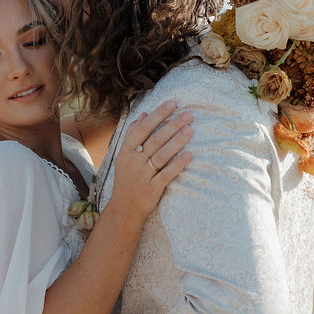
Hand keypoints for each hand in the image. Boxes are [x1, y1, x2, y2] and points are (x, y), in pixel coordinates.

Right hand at [110, 102, 192, 222]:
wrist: (124, 209)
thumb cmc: (127, 180)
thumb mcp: (123, 157)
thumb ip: (132, 135)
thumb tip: (143, 114)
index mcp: (125, 151)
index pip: (142, 129)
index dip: (158, 115)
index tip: (172, 104)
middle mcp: (133, 162)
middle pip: (154, 140)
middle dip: (172, 125)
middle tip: (187, 114)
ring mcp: (143, 176)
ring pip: (161, 155)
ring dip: (176, 141)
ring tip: (190, 129)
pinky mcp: (152, 189)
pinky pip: (166, 174)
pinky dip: (177, 164)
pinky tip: (189, 155)